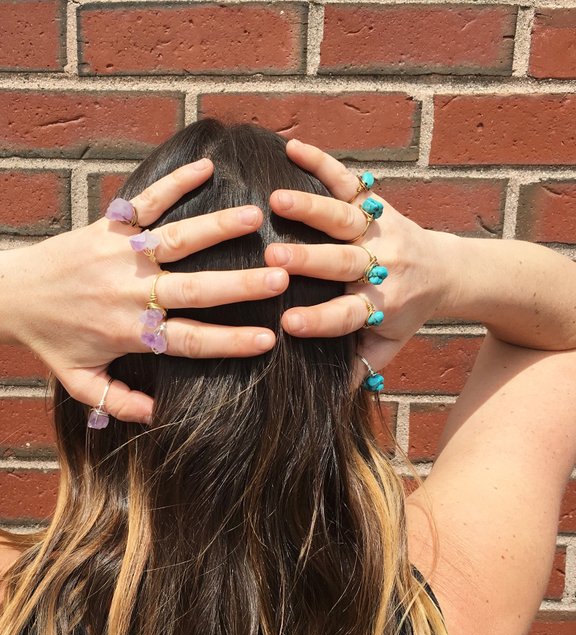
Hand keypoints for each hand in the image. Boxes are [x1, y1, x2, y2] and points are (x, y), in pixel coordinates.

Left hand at [4, 159, 288, 422]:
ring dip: (218, 228)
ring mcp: (120, 256)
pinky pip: (146, 203)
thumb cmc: (50, 340)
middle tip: (281, 278)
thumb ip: (119, 403)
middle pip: (193, 290)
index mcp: (129, 334)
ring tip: (257, 218)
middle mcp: (129, 294)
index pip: (189, 341)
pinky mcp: (108, 227)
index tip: (267, 340)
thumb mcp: (80, 382)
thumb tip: (159, 417)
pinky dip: (175, 184)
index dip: (229, 342)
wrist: (7, 296)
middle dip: (239, 286)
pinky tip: (208, 168)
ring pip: (176, 241)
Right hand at [265, 139, 449, 384]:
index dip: (320, 320)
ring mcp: (379, 229)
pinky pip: (350, 180)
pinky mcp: (376, 202)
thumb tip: (326, 398)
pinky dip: (323, 163)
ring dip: (311, 209)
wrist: (450, 271)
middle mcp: (382, 264)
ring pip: (346, 218)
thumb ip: (360, 365)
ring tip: (275, 201)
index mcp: (381, 303)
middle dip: (309, 261)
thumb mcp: (390, 346)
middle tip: (273, 259)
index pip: (348, 315)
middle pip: (344, 263)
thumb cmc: (408, 312)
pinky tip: (293, 148)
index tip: (286, 324)